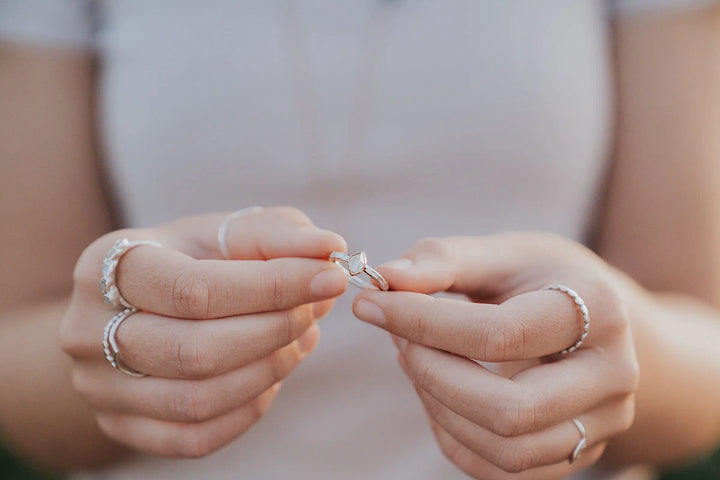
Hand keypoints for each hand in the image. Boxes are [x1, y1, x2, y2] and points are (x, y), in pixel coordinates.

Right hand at [60, 207, 347, 457]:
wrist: (138, 306)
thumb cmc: (192, 261)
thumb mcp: (228, 233)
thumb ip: (280, 235)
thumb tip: (330, 247)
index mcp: (108, 263)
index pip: (196, 290)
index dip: (273, 288)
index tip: (331, 277)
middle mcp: (88, 329)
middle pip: (197, 351)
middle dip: (276, 331)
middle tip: (316, 310)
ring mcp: (98, 386)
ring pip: (198, 400)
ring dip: (270, 369)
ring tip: (301, 338)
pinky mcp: (120, 425)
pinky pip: (195, 437)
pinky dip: (249, 407)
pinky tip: (272, 373)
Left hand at [353, 234, 639, 479]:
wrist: (596, 317)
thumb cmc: (540, 277)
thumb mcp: (501, 252)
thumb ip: (444, 260)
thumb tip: (384, 279)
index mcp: (599, 310)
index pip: (501, 334)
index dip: (424, 323)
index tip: (372, 305)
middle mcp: (613, 375)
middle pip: (511, 410)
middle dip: (433, 377)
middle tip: (397, 341)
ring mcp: (602, 424)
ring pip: (508, 450)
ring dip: (439, 408)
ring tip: (415, 361)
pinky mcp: (579, 453)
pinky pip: (503, 472)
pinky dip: (453, 437)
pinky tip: (437, 393)